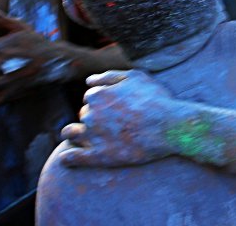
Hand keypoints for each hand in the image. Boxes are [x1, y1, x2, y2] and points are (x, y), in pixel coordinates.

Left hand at [58, 70, 175, 167]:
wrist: (169, 126)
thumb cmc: (155, 99)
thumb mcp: (135, 77)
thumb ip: (109, 76)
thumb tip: (88, 80)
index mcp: (97, 95)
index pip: (91, 96)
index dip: (103, 101)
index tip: (116, 107)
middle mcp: (91, 114)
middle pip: (84, 114)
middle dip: (93, 117)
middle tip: (112, 123)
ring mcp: (93, 136)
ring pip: (71, 134)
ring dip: (73, 134)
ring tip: (83, 138)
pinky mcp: (99, 156)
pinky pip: (74, 158)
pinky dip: (67, 158)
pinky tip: (66, 159)